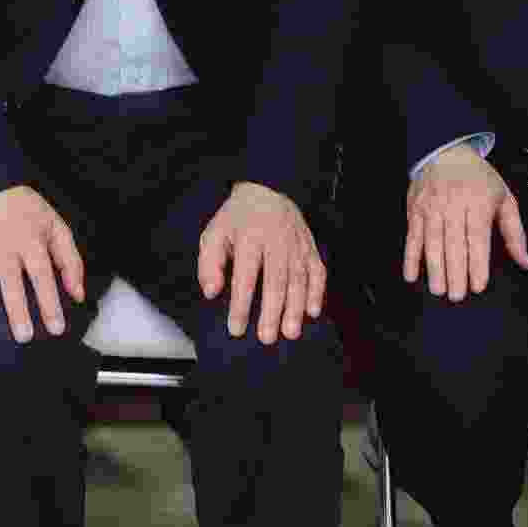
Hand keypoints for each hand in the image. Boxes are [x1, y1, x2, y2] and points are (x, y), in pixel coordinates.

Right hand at [0, 185, 85, 342]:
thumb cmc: (27, 212)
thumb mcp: (55, 227)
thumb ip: (69, 260)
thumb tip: (78, 295)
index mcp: (30, 240)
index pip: (42, 274)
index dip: (50, 302)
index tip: (57, 328)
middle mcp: (2, 246)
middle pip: (10, 281)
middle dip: (16, 310)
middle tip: (23, 336)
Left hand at [198, 181, 325, 343]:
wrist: (267, 189)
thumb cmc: (238, 218)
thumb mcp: (214, 233)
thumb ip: (210, 263)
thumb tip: (211, 292)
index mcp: (249, 237)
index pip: (245, 276)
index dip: (241, 304)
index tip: (236, 328)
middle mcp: (275, 241)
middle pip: (275, 281)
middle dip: (272, 311)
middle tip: (266, 337)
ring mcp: (296, 244)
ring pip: (298, 279)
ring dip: (296, 308)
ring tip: (290, 332)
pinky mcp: (310, 247)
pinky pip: (317, 271)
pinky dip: (317, 292)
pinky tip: (313, 311)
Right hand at [403, 144, 527, 300]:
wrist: (447, 151)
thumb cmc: (477, 178)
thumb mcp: (504, 199)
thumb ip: (515, 233)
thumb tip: (525, 261)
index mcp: (478, 204)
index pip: (477, 238)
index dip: (477, 263)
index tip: (478, 284)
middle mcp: (453, 206)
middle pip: (453, 244)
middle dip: (455, 272)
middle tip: (457, 296)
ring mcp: (432, 208)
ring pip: (432, 242)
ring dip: (434, 268)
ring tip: (438, 290)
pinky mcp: (416, 210)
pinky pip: (413, 236)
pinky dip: (410, 257)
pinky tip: (411, 274)